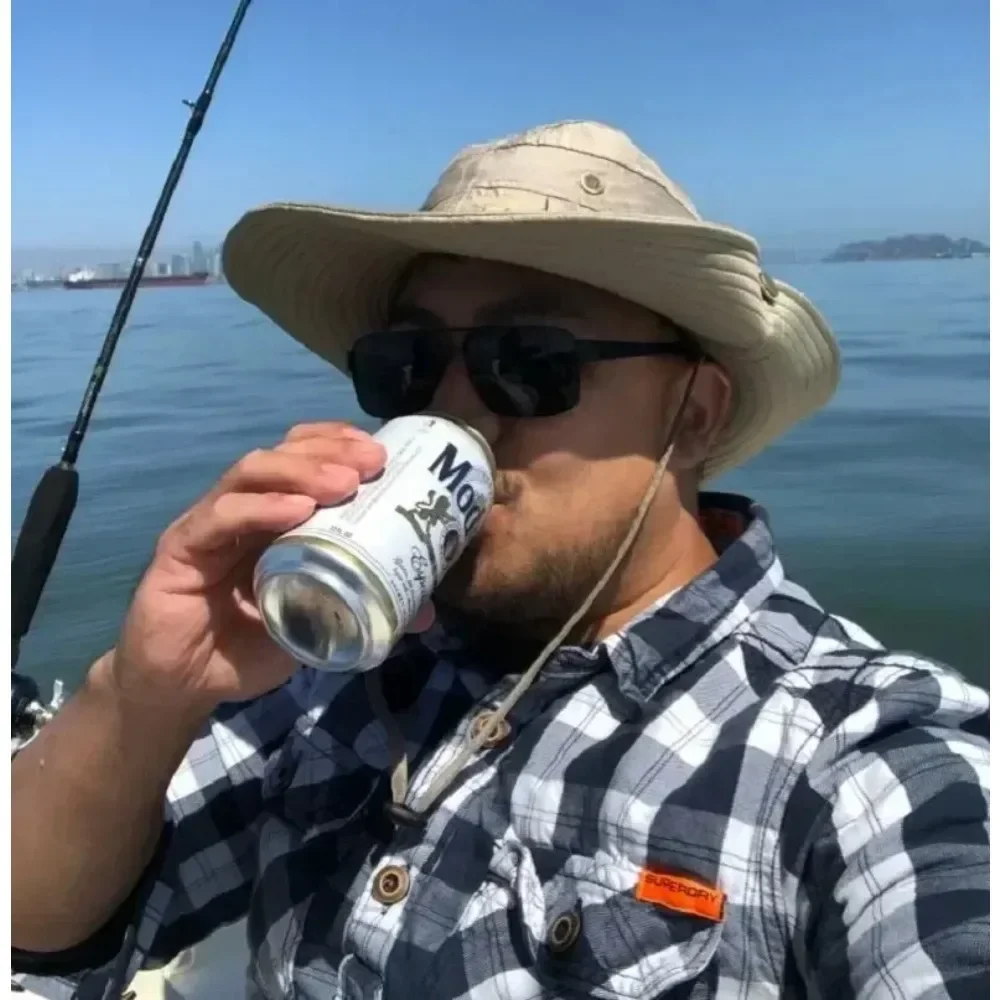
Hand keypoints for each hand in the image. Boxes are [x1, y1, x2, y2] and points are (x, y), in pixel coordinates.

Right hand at [108, 422, 432, 712]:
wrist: (185, 688)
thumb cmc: (250, 646)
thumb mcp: (317, 624)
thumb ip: (362, 609)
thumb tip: (425, 610)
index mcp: (275, 516)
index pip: (304, 457)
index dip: (340, 444)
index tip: (382, 452)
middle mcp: (244, 508)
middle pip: (283, 454)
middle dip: (330, 451)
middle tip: (373, 462)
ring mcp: (210, 523)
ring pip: (251, 473)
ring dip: (301, 471)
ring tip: (344, 483)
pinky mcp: (181, 547)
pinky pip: (219, 517)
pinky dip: (259, 508)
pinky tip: (295, 510)